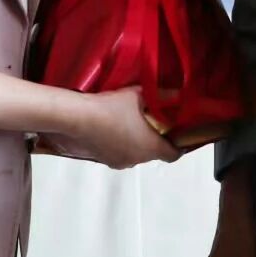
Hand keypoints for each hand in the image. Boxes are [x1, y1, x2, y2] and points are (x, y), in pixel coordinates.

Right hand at [48, 86, 178, 168]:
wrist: (78, 118)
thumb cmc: (110, 108)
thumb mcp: (139, 95)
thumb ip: (161, 95)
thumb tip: (177, 94)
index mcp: (150, 146)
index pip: (172, 155)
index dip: (177, 147)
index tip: (177, 138)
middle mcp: (137, 159)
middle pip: (153, 153)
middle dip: (154, 140)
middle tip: (152, 123)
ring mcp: (120, 162)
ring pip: (135, 154)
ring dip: (136, 143)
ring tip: (130, 124)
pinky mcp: (105, 161)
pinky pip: (120, 154)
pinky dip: (121, 145)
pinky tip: (114, 129)